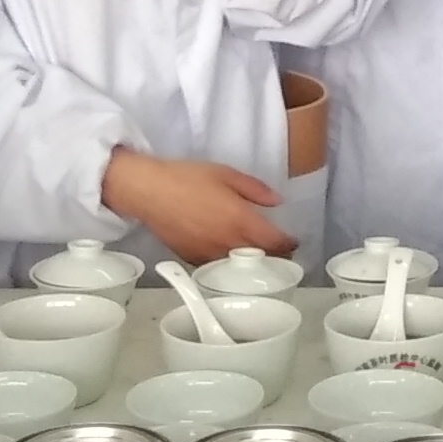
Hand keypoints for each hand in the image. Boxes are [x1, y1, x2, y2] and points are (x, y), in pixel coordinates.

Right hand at [102, 147, 292, 261]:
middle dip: (274, 256)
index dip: (289, 245)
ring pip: (238, 267)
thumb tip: (277, 202)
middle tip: (280, 250)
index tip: (293, 242)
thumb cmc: (188, 178)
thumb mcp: (227, 174)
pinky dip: (227, 263)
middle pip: (260, 259)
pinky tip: (227, 253)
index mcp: (241, 221)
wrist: (149, 192)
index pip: (276, 243)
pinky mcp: (192, 259)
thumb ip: (256, 190)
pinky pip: (217, 266)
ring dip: (250, 263)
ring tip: (256, 255)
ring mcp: (209, 254)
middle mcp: (228, 243)